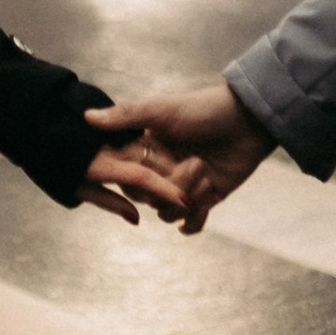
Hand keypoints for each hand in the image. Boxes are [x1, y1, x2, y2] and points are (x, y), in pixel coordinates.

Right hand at [85, 82, 276, 233]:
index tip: (161, 163)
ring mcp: (183, 187)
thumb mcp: (162, 109)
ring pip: (167, 214)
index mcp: (146, 150)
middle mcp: (161, 171)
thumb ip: (126, 116)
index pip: (128, 178)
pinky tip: (206, 200)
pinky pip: (190, 225)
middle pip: (148, 200)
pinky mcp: (205, 200)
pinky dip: (196, 219)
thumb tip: (86, 116)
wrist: (249, 121)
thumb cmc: (204, 109)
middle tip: (195, 162)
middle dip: (171, 186)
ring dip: (190, 196)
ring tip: (208, 173)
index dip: (140, 179)